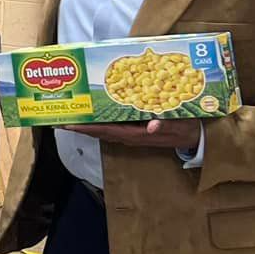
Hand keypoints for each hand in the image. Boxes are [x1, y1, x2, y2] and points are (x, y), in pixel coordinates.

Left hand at [63, 119, 203, 149]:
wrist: (195, 137)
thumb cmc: (187, 129)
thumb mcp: (180, 125)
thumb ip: (167, 124)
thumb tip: (153, 125)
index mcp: (136, 135)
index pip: (106, 131)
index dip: (86, 128)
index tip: (68, 124)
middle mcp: (129, 136)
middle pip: (99, 132)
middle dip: (79, 126)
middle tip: (59, 118)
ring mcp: (131, 135)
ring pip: (103, 130)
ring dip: (86, 125)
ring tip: (69, 117)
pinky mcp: (134, 131)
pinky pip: (112, 128)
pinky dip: (99, 123)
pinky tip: (91, 116)